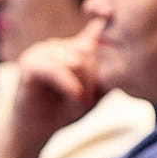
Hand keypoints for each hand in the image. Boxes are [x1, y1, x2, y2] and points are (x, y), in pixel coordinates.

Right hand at [9, 24, 104, 152]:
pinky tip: (76, 97)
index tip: (111, 42)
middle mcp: (57, 45)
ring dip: (84, 86)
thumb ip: (106, 77)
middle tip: (91, 100)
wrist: (35, 131)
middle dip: (95, 78)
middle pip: (90, 50)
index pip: (96, 30)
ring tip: (81, 103)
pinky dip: (69, 85)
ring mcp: (42, 51)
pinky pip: (57, 69)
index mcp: (72, 48)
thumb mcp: (93, 94)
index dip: (106, 26)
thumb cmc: (65, 112)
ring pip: (77, 61)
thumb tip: (127, 63)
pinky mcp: (29, 63)